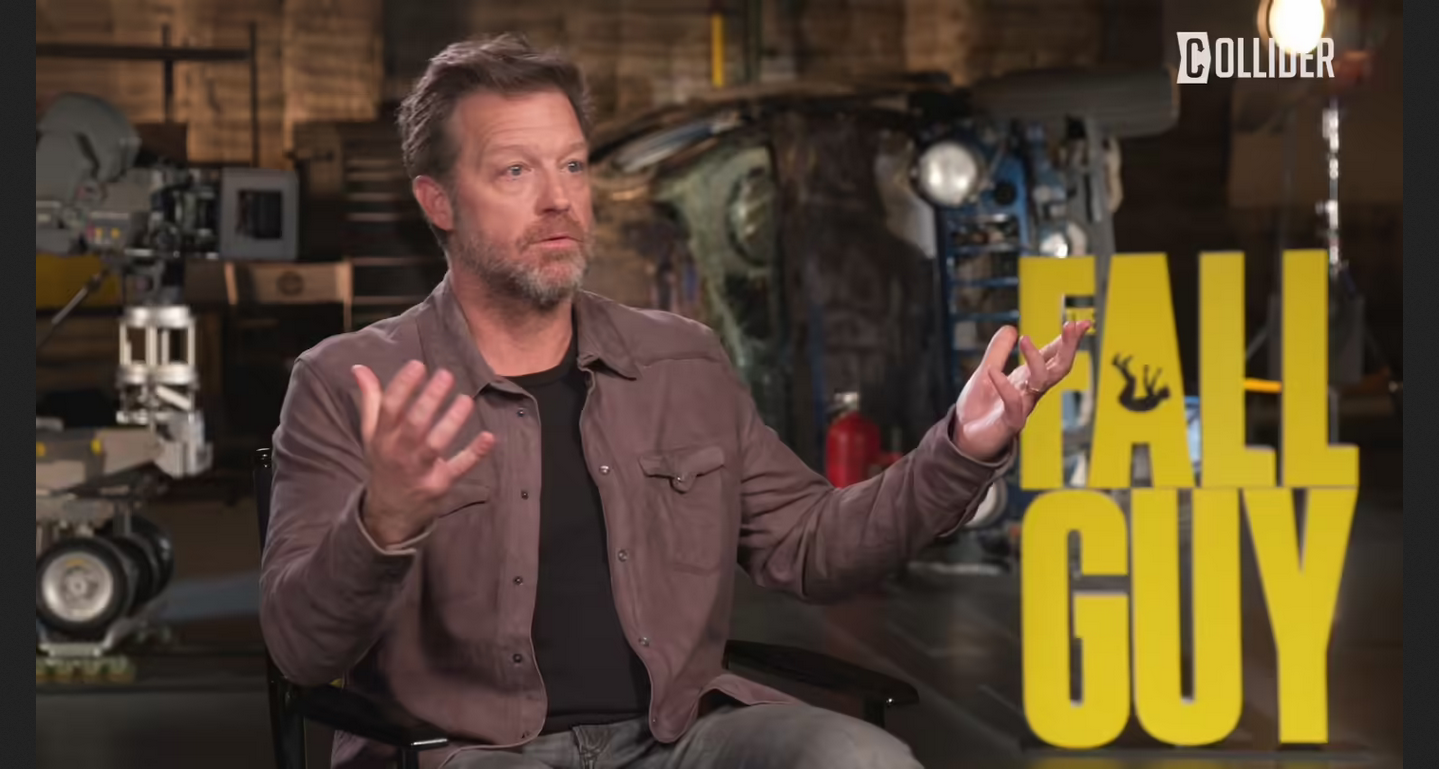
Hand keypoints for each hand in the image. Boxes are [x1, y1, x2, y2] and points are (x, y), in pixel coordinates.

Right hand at [351, 360, 496, 547]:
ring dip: (452, 422)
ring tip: (466, 399)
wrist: (389, 512)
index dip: (402, 386)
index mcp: (382, 437)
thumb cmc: (385, 462)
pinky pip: (458, 468)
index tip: (418, 365)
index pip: (389, 408)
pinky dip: (474, 454)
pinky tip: (489, 437)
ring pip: (435, 444)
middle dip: (429, 399)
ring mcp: (419, 470)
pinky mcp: (439, 484)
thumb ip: (371, 400)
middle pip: (413, 424)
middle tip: (446, 375)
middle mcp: (398, 453)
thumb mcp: (372, 434)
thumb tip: (359, 367)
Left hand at [952, 321, 1090, 459]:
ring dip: (1036, 360)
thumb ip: (998, 351)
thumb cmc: (979, 408)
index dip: (1066, 341)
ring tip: (1025, 339)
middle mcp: (1030, 392)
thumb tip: (1011, 328)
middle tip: (1073, 326)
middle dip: (1068, 348)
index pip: (1052, 357)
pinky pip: (1013, 404)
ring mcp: (1022, 407)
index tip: (1081, 322)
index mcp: (1026, 379)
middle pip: (1057, 368)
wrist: (963, 439)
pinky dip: (1004, 387)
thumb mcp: (985, 372)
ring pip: (1042, 383)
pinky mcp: (1010, 423)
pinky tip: (993, 373)